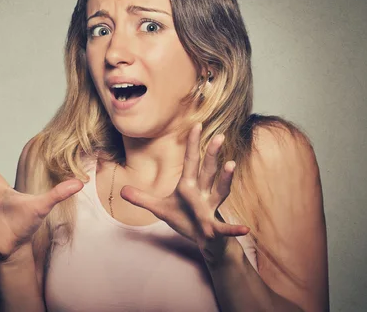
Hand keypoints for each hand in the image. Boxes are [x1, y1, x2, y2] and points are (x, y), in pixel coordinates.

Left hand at [120, 123, 248, 261]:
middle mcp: (203, 193)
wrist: (205, 242)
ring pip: (220, 191)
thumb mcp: (161, 209)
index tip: (196, 124)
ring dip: (225, 179)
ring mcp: (210, 209)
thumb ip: (142, 199)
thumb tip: (121, 190)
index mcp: (189, 186)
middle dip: (212, 155)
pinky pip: (225, 228)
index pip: (191, 161)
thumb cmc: (185, 220)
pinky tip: (245, 230)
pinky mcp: (214, 228)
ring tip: (231, 164)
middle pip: (208, 171)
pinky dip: (234, 229)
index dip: (193, 144)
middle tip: (219, 136)